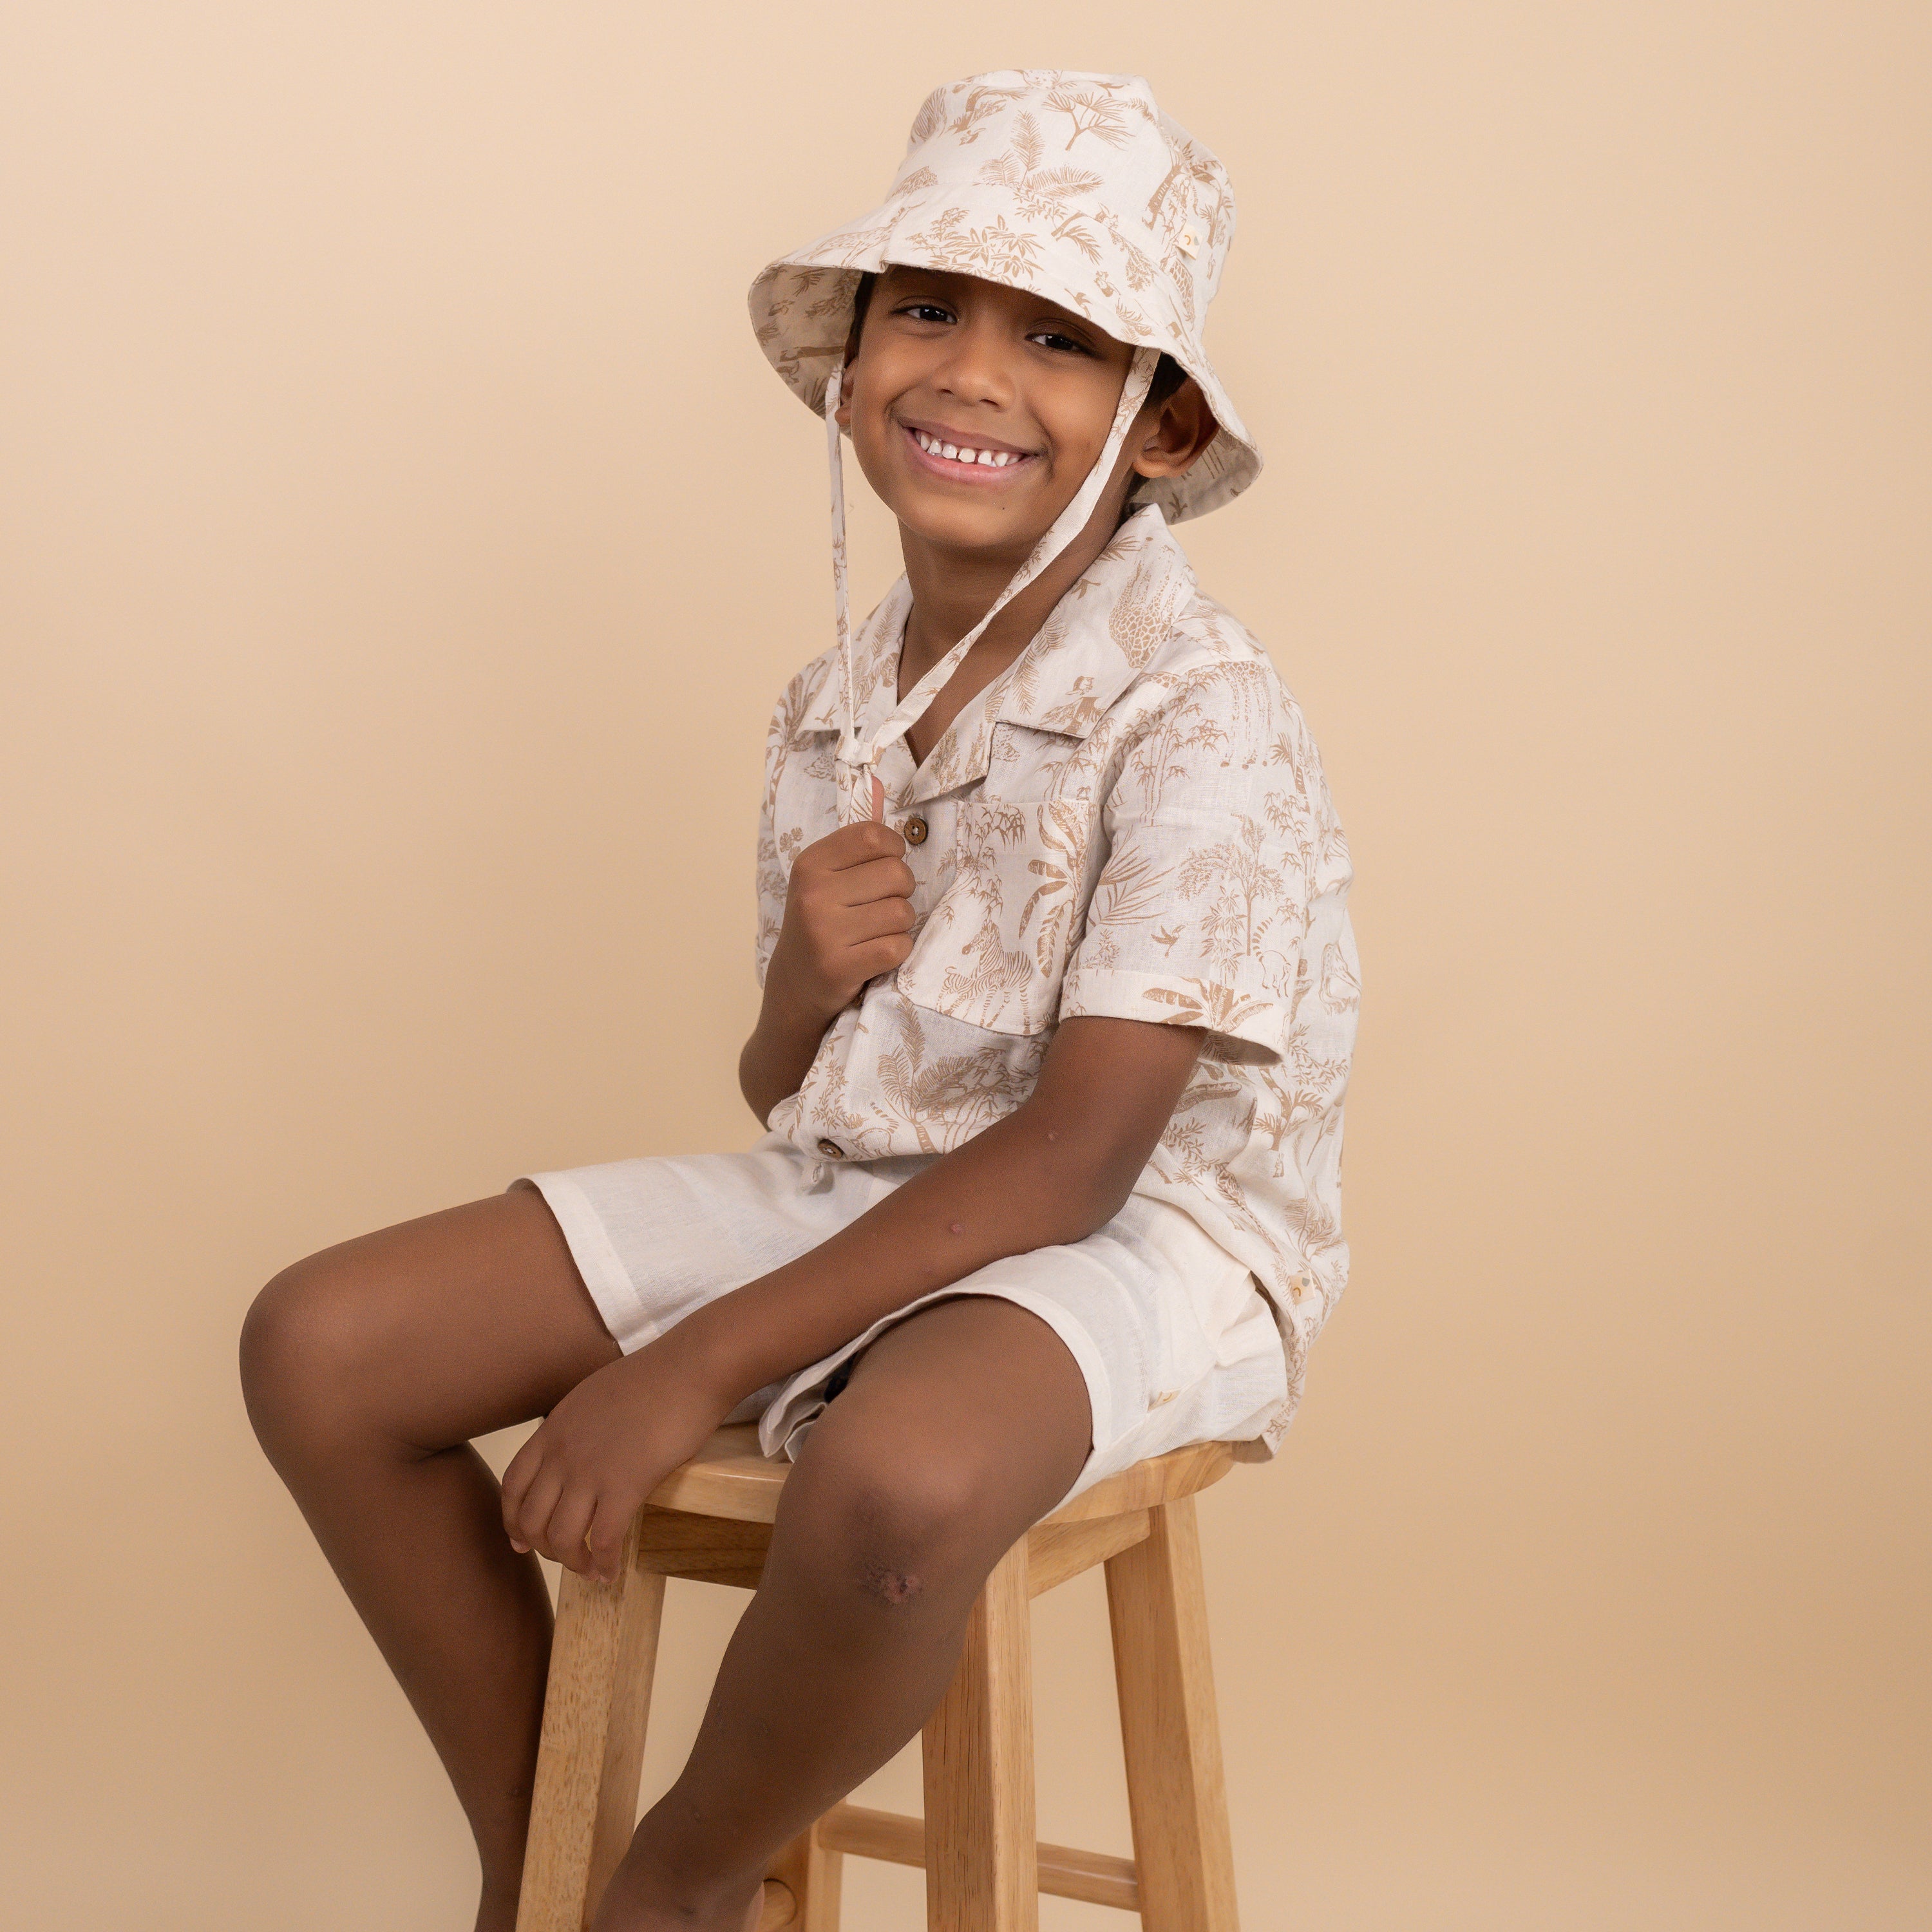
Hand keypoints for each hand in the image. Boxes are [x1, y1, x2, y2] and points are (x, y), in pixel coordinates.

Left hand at [500, 1338, 730, 1582]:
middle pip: (531, 1519)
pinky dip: (604, 1563)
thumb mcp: (594, 1396)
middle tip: (565, 1557)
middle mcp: (563, 1454)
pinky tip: (612, 1571)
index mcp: (553, 1429)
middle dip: (543, 1548)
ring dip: (572, 1562)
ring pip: (561, 1537)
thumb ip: (575, 1427)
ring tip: (589, 1569)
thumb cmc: (653, 1377)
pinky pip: (604, 1540)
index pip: (511, 1485)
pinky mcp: (626, 1485)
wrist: (689, 1368)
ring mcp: (591, 1471)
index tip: (521, 1541)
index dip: (511, 1520)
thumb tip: (578, 1452)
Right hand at [764, 805, 915, 1024]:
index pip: (872, 836)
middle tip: (884, 904)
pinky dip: (897, 951)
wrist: (795, 981)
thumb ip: (857, 850)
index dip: (893, 850)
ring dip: (900, 925)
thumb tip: (898, 809)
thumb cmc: (822, 921)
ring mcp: (824, 933)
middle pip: (896, 873)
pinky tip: (876, 954)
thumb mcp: (824, 878)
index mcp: (810, 864)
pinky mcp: (839, 967)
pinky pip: (897, 947)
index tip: (885, 866)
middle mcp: (813, 895)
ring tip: (877, 931)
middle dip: (902, 890)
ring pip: (901, 913)